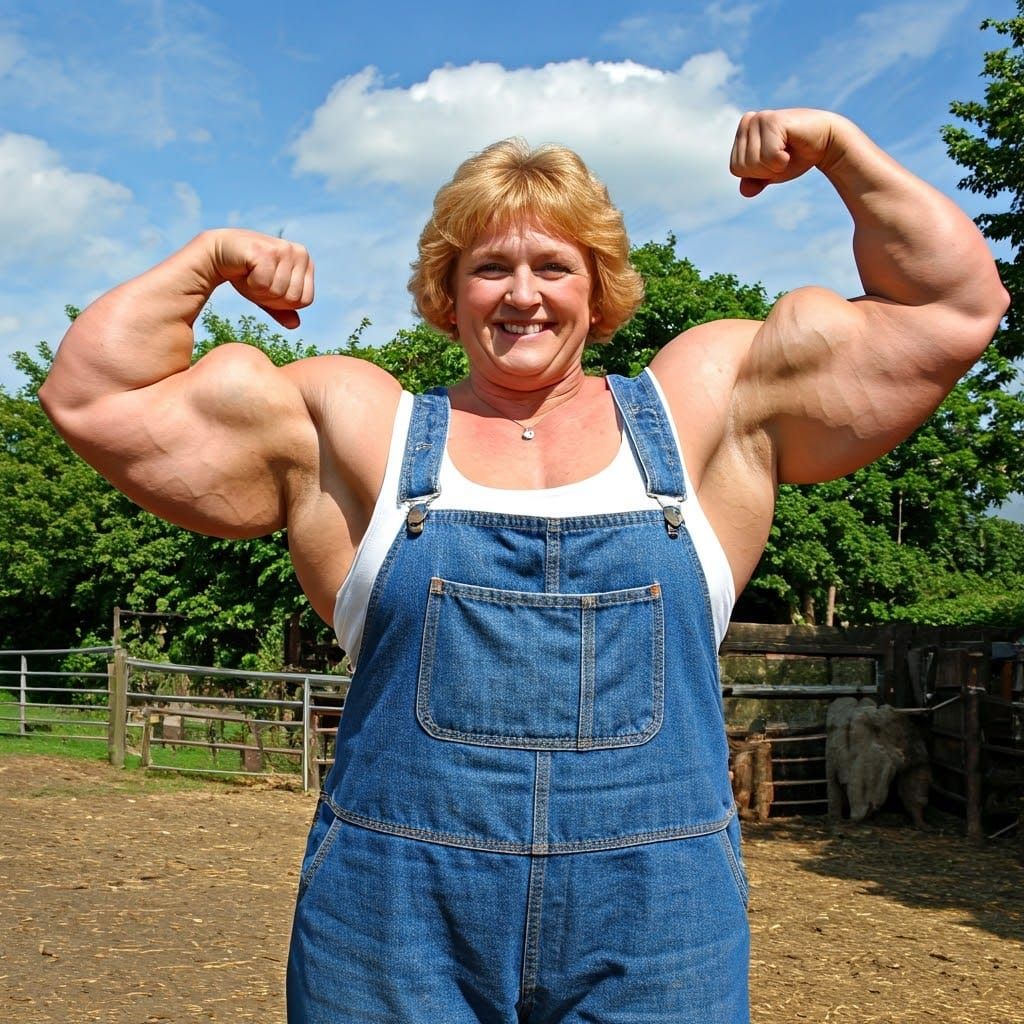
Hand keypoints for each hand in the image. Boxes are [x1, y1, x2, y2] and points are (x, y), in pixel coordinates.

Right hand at [206, 229, 314, 328]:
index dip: (283, 302)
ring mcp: (284, 249)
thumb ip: (283, 309)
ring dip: (259, 290)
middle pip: (292, 298)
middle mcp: (300, 253)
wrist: (220, 252)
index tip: (269, 286)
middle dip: (271, 297)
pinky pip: (264, 284)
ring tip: (251, 273)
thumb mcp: (268, 294)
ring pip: (278, 292)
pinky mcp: (266, 250)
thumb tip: (295, 325)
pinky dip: (251, 284)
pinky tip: (245, 269)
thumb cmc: (247, 273)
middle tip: (258, 279)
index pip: (305, 301)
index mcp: (306, 262)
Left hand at [730, 108, 845, 197]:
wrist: (826, 142)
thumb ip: (755, 181)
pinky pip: (768, 156)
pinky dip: (781, 160)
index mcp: (742, 133)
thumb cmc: (797, 156)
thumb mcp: (771, 173)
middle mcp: (748, 121)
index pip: (736, 168)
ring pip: (753, 162)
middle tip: (783, 155)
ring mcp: (760, 118)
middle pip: (742, 166)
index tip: (775, 160)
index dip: (758, 173)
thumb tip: (745, 191)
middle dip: (765, 170)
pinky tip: (792, 145)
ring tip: (787, 149)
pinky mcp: (773, 120)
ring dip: (774, 165)